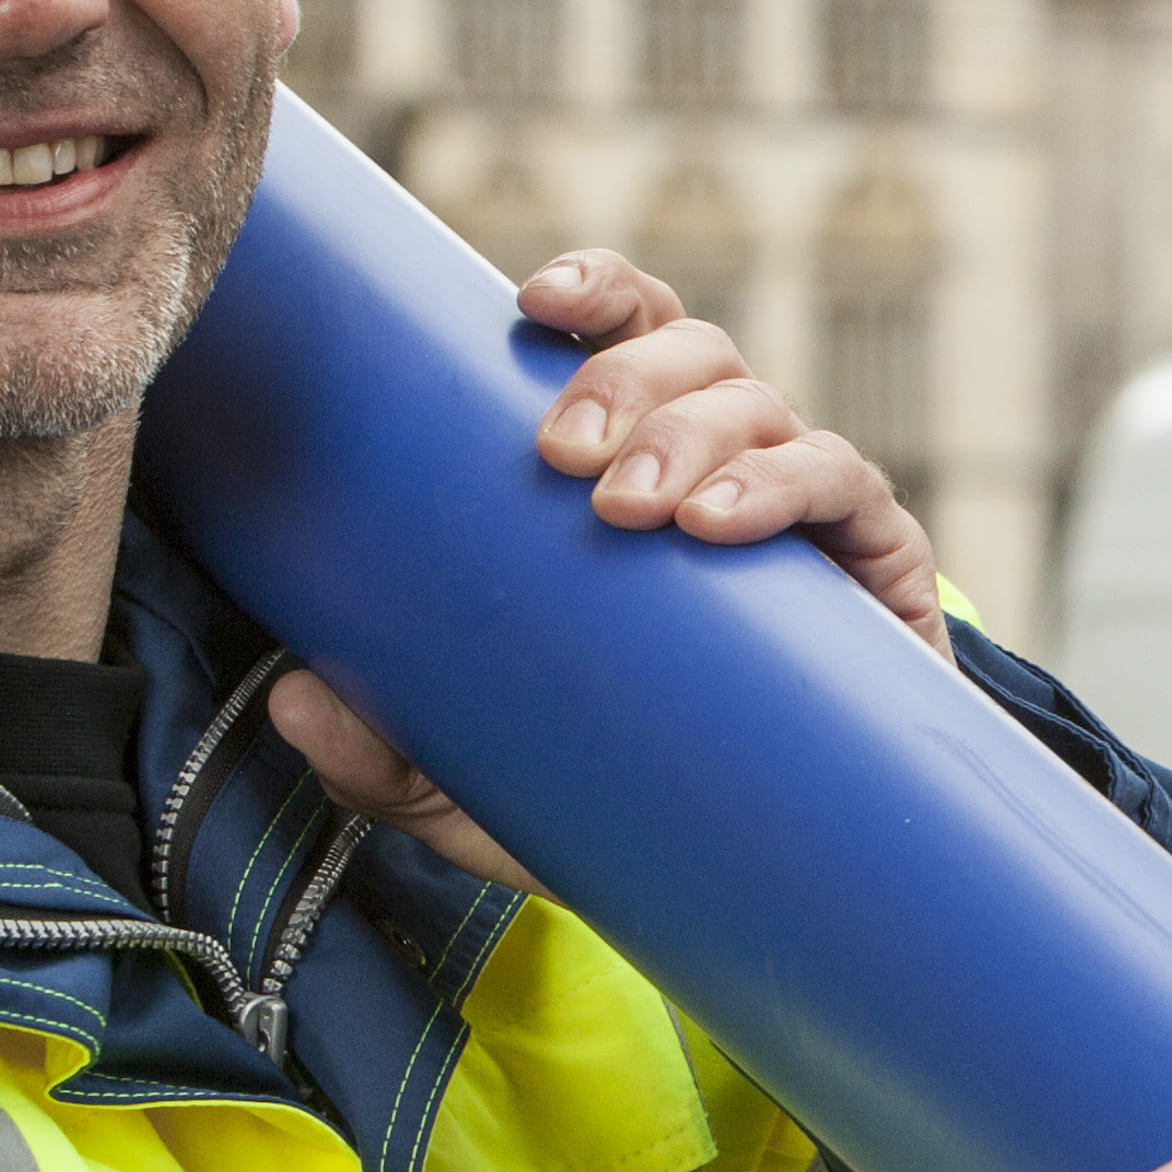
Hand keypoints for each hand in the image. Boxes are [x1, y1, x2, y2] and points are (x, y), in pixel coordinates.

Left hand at [265, 249, 946, 890]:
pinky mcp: (876, 568)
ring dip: (693, 433)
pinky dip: (785, 484)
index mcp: (642, 459)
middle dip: (623, 380)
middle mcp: (728, 458)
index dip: (591, 290)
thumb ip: (386, 749)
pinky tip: (722, 526)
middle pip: (690, 349)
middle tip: (561, 455)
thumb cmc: (626, 791)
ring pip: (760, 402)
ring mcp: (805, 509)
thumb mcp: (483, 784)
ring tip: (634, 507)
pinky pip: (843, 484)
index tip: (530, 304)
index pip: (625, 329)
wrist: (775, 881)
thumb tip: (295, 695)